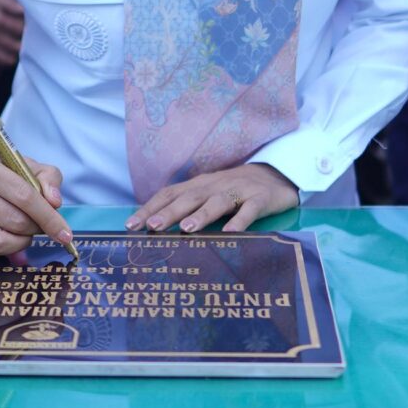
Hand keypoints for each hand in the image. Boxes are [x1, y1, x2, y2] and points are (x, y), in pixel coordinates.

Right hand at [0, 0, 25, 78]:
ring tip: (14, 56)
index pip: (21, 28)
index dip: (29, 30)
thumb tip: (23, 10)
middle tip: (25, 45)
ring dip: (12, 59)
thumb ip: (7, 3)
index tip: (32, 30)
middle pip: (17, 46)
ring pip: (6, 60)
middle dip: (23, 47)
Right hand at [0, 143, 70, 258]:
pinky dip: (6, 248)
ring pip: (0, 241)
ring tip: (24, 230)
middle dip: (36, 228)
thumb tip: (55, 203)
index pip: (24, 196)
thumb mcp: (25, 164)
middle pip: (14, 221)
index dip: (48, 217)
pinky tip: (7, 235)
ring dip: (22, 241)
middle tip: (41, 225)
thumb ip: (48, 178)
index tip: (65, 234)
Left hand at [128, 163, 300, 234]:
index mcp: (199, 185)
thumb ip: (186, 206)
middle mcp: (215, 186)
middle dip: (169, 212)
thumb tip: (154, 226)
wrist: (276, 175)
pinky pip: (249, 210)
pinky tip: (230, 232)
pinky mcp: (260, 199)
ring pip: (217, 202)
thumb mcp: (208, 194)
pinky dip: (240, 220)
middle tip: (152, 227)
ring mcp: (238, 191)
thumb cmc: (234, 190)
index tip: (131, 225)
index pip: (169, 194)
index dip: (150, 208)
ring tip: (187, 228)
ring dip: (201, 214)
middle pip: (189, 198)